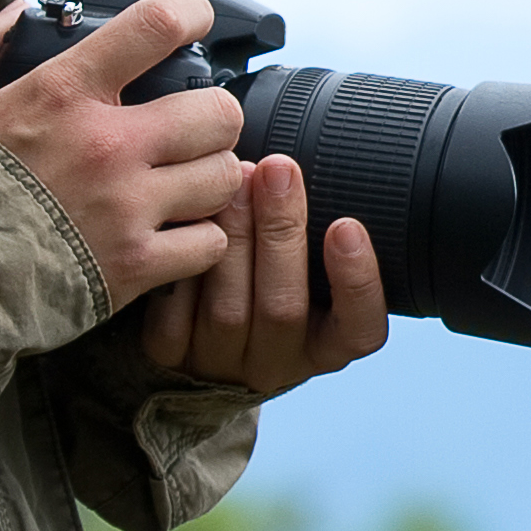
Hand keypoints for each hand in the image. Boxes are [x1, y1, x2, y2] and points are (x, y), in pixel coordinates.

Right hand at [0, 0, 256, 316]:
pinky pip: (211, 244)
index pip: (157, 26)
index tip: (194, 19)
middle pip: (217, 111)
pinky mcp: (136, 266)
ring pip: (224, 177)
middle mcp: (106, 146)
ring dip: (211, 177)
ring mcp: (127, 209)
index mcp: (61, 94)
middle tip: (190, 127)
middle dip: (212, 116)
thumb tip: (14, 14)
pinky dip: (202, 240)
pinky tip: (175, 235)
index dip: (191, 12)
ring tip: (186, 183)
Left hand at [128, 151, 392, 398]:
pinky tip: (189, 217)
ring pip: (229, 310)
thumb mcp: (306, 266)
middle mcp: (277, 363)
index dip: (356, 281)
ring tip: (231, 179)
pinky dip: (185, 260)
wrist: (197, 327)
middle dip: (281, 232)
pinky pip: (176, 315)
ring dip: (232, 237)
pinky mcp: (172, 356)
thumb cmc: (267, 277)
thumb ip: (317, 231)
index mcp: (326, 346)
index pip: (358, 330)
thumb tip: (309, 166)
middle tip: (276, 169)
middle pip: (284, 308)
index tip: (347, 226)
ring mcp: (222, 364)